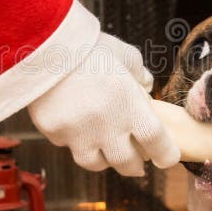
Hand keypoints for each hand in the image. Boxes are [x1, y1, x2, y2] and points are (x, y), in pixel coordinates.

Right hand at [27, 33, 179, 175]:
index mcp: (130, 105)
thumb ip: (139, 73)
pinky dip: (75, 140)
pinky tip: (75, 126)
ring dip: (105, 160)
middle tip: (137, 163)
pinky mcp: (54, 133)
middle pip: (127, 163)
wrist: (44, 44)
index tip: (167, 157)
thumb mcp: (124, 54)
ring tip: (107, 153)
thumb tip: (146, 86)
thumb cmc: (89, 46)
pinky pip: (68, 144)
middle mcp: (106, 126)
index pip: (157, 142)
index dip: (166, 154)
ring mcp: (78, 133)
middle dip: (135, 166)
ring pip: (96, 163)